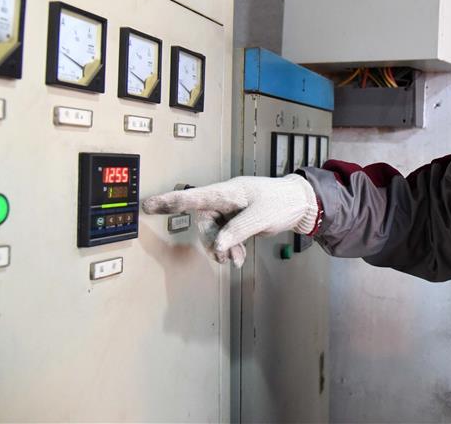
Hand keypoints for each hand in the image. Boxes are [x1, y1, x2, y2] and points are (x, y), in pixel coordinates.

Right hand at [141, 174, 318, 265]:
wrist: (301, 204)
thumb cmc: (282, 202)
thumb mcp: (260, 217)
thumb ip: (237, 231)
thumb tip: (218, 244)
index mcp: (229, 192)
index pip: (195, 196)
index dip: (171, 201)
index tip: (149, 205)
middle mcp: (226, 199)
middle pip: (204, 220)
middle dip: (211, 240)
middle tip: (222, 255)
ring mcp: (231, 210)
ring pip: (214, 232)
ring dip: (221, 248)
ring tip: (235, 259)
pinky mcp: (238, 220)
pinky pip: (225, 236)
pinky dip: (230, 248)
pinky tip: (238, 258)